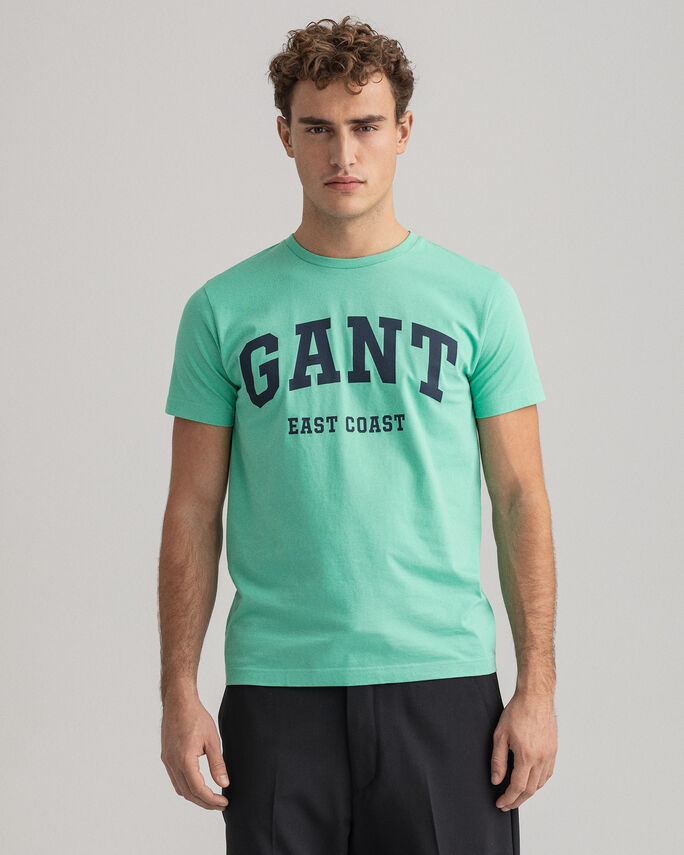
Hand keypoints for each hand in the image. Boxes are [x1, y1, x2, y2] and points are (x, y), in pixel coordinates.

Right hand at [161, 689, 229, 810]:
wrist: (179, 702)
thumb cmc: (196, 717)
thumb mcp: (212, 740)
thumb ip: (217, 764)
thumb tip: (224, 784)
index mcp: (185, 760)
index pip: (198, 789)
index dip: (211, 800)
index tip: (224, 802)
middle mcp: (173, 763)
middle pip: (188, 793)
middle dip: (204, 802)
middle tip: (220, 804)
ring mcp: (167, 761)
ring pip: (180, 788)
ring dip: (195, 796)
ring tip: (211, 797)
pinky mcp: (166, 757)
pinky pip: (175, 779)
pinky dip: (186, 787)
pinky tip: (197, 785)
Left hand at [490, 689, 556, 811]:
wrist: (535, 697)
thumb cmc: (517, 712)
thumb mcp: (500, 735)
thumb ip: (498, 760)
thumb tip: (496, 780)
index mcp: (526, 756)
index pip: (517, 787)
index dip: (508, 799)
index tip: (500, 803)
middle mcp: (541, 759)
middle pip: (530, 790)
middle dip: (517, 800)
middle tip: (506, 804)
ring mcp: (549, 755)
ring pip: (540, 783)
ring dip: (528, 793)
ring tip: (516, 795)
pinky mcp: (554, 750)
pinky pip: (547, 774)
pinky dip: (538, 782)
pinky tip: (530, 781)